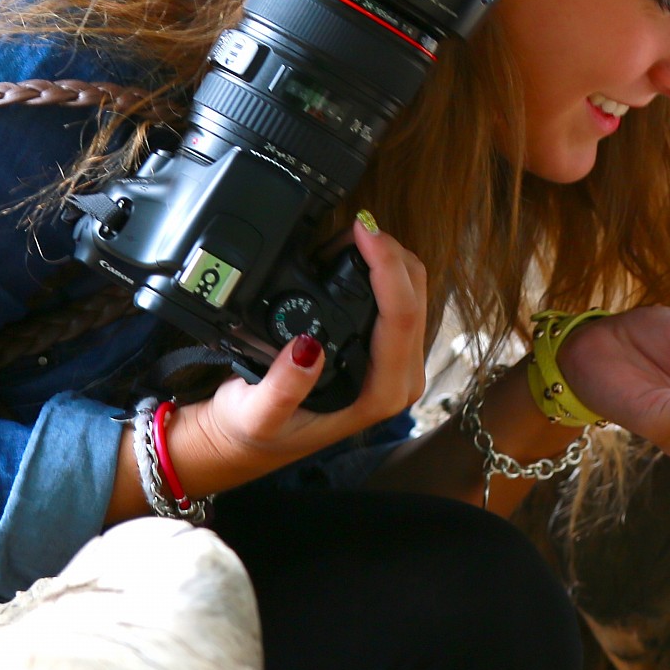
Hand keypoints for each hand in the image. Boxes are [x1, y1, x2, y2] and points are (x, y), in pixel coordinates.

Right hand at [168, 218, 430, 493]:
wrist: (252, 441)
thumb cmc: (258, 431)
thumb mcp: (258, 416)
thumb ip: (282, 388)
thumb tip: (306, 348)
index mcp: (382, 394)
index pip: (403, 320)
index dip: (387, 269)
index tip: (363, 235)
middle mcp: (401, 379)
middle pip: (417, 299)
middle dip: (390, 255)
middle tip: (353, 228)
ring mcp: (399, 363)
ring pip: (415, 293)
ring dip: (388, 259)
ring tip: (350, 238)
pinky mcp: (388, 350)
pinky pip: (400, 299)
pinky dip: (382, 270)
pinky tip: (354, 257)